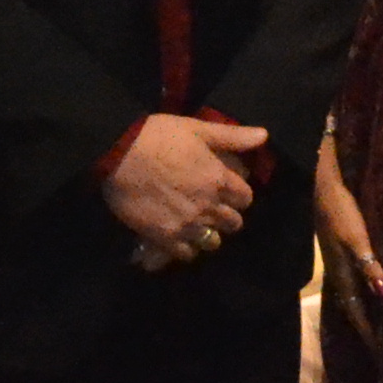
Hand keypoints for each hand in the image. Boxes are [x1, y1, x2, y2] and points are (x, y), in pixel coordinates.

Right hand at [105, 112, 266, 269]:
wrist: (117, 153)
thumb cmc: (158, 135)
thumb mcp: (198, 128)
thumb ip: (232, 137)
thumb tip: (264, 136)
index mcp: (219, 179)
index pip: (246, 199)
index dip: (239, 195)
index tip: (229, 191)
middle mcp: (208, 206)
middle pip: (233, 223)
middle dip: (227, 216)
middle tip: (213, 208)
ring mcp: (187, 225)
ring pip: (213, 241)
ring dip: (209, 233)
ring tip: (197, 224)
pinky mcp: (164, 237)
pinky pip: (187, 254)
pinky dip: (186, 248)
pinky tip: (179, 237)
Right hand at [310, 154, 382, 327]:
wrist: (321, 189)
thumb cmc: (341, 214)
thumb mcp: (357, 240)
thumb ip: (369, 267)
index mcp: (342, 275)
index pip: (356, 311)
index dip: (366, 331)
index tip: (378, 351)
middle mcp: (339, 273)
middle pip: (353, 306)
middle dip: (365, 325)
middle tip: (381, 341)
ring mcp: (338, 262)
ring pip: (352, 293)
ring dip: (364, 308)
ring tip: (379, 320)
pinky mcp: (340, 251)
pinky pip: (353, 278)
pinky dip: (363, 289)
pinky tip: (372, 286)